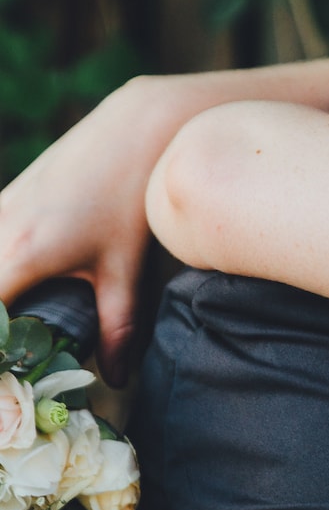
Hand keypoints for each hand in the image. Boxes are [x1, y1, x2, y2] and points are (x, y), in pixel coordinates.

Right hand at [0, 78, 163, 384]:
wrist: (135, 130)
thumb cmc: (131, 199)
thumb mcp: (125, 270)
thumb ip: (118, 327)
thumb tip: (117, 379)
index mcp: (20, 253)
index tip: (9, 368)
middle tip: (19, 352)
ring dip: (2, 301)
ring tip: (21, 326)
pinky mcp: (6, 200)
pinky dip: (3, 277)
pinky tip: (21, 296)